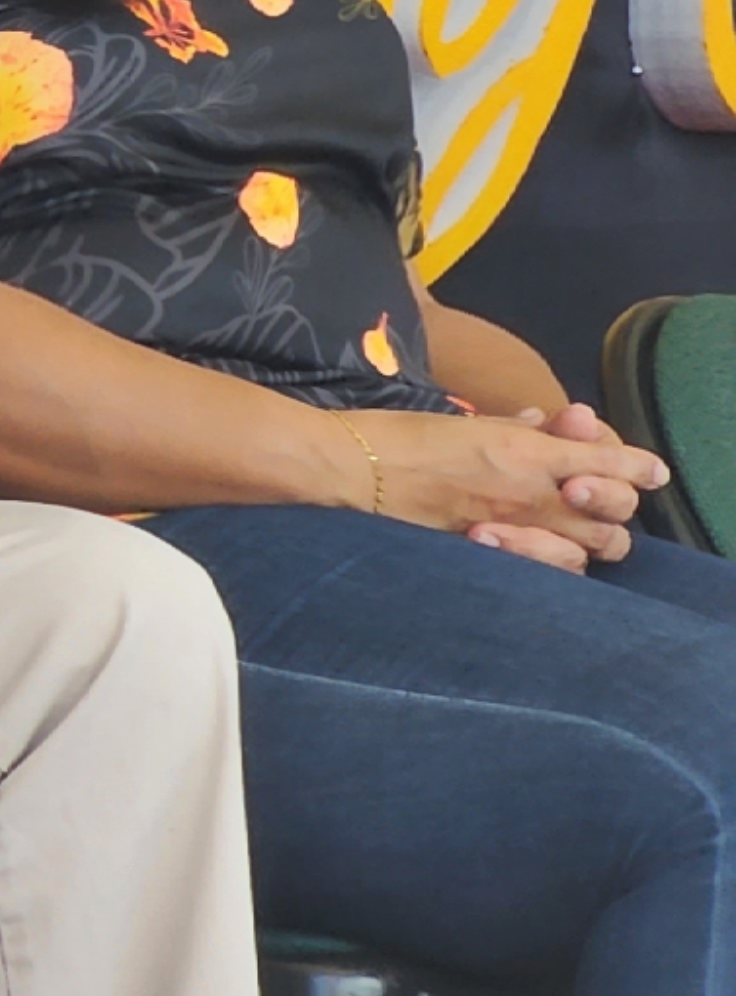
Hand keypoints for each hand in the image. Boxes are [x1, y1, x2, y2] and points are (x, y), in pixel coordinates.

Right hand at [333, 407, 666, 565]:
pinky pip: (542, 575)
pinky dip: (547, 565)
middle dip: (614, 509)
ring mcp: (510, 532)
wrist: (346, 473)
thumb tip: (544, 423)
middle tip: (593, 500)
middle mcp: (530, 494)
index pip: (612, 464)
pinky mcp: (486, 559)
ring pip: (586, 554)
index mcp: (527, 451)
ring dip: (584, 543)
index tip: (650, 472)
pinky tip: (533, 554)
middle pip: (613, 516)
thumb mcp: (464, 420)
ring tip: (566, 533)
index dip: (638, 468)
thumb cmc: (396, 437)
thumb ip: (513, 427)